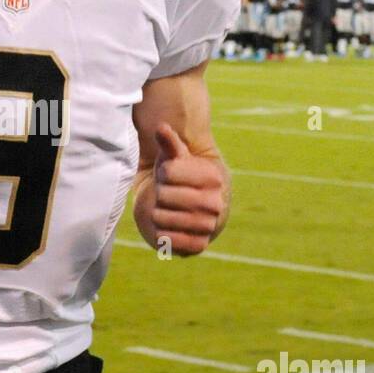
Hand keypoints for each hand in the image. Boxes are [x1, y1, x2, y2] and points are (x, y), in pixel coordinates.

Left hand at [147, 123, 224, 256]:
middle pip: (164, 196)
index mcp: (213, 177)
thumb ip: (169, 143)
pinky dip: (164, 236)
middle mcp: (216, 202)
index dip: (162, 172)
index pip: (168, 172)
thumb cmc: (179, 177)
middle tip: (164, 195)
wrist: (189, 207)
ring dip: (157, 214)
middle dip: (158, 194)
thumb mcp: (175, 158)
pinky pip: (174, 242)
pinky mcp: (200, 244)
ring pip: (165, 218)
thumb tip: (161, 127)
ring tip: (163, 210)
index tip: (168, 174)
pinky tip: (163, 227)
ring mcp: (209, 225)